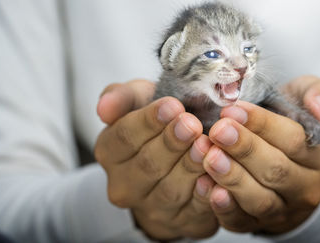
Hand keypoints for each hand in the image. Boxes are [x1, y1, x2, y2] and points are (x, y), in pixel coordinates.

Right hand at [95, 80, 217, 239]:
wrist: (171, 162)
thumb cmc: (155, 125)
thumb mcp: (138, 102)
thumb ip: (121, 98)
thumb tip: (104, 107)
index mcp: (110, 152)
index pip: (124, 137)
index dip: (149, 121)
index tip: (173, 105)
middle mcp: (124, 185)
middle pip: (147, 165)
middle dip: (171, 143)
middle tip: (191, 124)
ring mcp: (150, 207)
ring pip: (169, 190)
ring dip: (189, 167)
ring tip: (206, 146)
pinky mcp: (179, 222)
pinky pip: (193, 212)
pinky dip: (205, 196)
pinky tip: (215, 178)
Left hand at [202, 76, 319, 233]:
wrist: (293, 168)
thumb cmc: (291, 126)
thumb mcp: (305, 102)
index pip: (293, 139)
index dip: (262, 124)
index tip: (233, 109)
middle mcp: (305, 185)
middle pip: (276, 170)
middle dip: (244, 149)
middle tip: (218, 131)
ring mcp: (282, 208)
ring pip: (260, 199)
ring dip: (233, 179)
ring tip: (210, 158)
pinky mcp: (258, 223)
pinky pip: (242, 221)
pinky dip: (224, 208)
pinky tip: (208, 188)